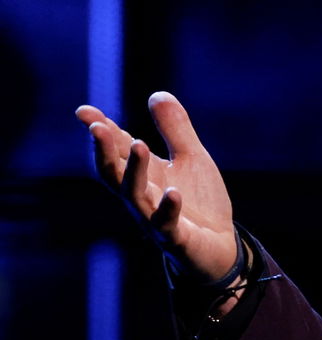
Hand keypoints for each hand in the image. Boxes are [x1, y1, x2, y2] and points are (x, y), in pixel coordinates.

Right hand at [76, 91, 237, 282]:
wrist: (219, 246)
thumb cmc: (200, 202)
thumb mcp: (190, 158)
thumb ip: (175, 129)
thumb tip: (157, 94)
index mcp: (144, 175)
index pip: (117, 150)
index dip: (101, 131)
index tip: (83, 112)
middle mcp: (142, 196)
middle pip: (114, 173)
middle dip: (105, 150)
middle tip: (98, 127)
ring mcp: (155, 218)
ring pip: (135, 196)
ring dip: (134, 171)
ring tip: (138, 144)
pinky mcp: (175, 238)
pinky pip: (167, 225)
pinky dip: (168, 209)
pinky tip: (174, 193)